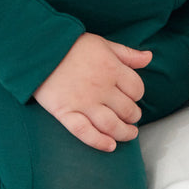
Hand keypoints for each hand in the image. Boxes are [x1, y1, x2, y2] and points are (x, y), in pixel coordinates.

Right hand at [33, 33, 151, 151]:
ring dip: (124, 133)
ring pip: (112, 125)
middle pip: (127, 110)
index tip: (133, 97)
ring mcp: (84, 102)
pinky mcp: (66, 113)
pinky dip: (100, 142)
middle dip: (133, 116)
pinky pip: (86, 133)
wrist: (40, 49)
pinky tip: (110, 146)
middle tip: (131, 117)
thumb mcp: (103, 43)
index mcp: (112, 69)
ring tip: (129, 134)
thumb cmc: (71, 44)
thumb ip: (127, 54)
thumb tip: (149, 57)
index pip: (137, 89)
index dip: (138, 95)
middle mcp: (101, 88)